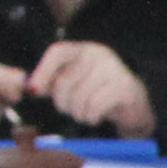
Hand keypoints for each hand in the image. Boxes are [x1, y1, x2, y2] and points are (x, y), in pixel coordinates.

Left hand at [28, 38, 152, 135]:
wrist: (134, 106)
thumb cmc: (99, 94)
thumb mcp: (77, 82)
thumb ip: (55, 81)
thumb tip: (32, 87)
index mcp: (84, 50)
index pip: (57, 52)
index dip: (42, 71)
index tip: (35, 91)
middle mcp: (99, 55)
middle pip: (64, 81)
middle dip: (63, 103)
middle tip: (70, 110)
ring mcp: (114, 70)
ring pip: (79, 98)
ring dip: (78, 113)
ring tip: (85, 114)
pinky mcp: (124, 88)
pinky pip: (94, 107)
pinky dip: (91, 117)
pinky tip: (95, 117)